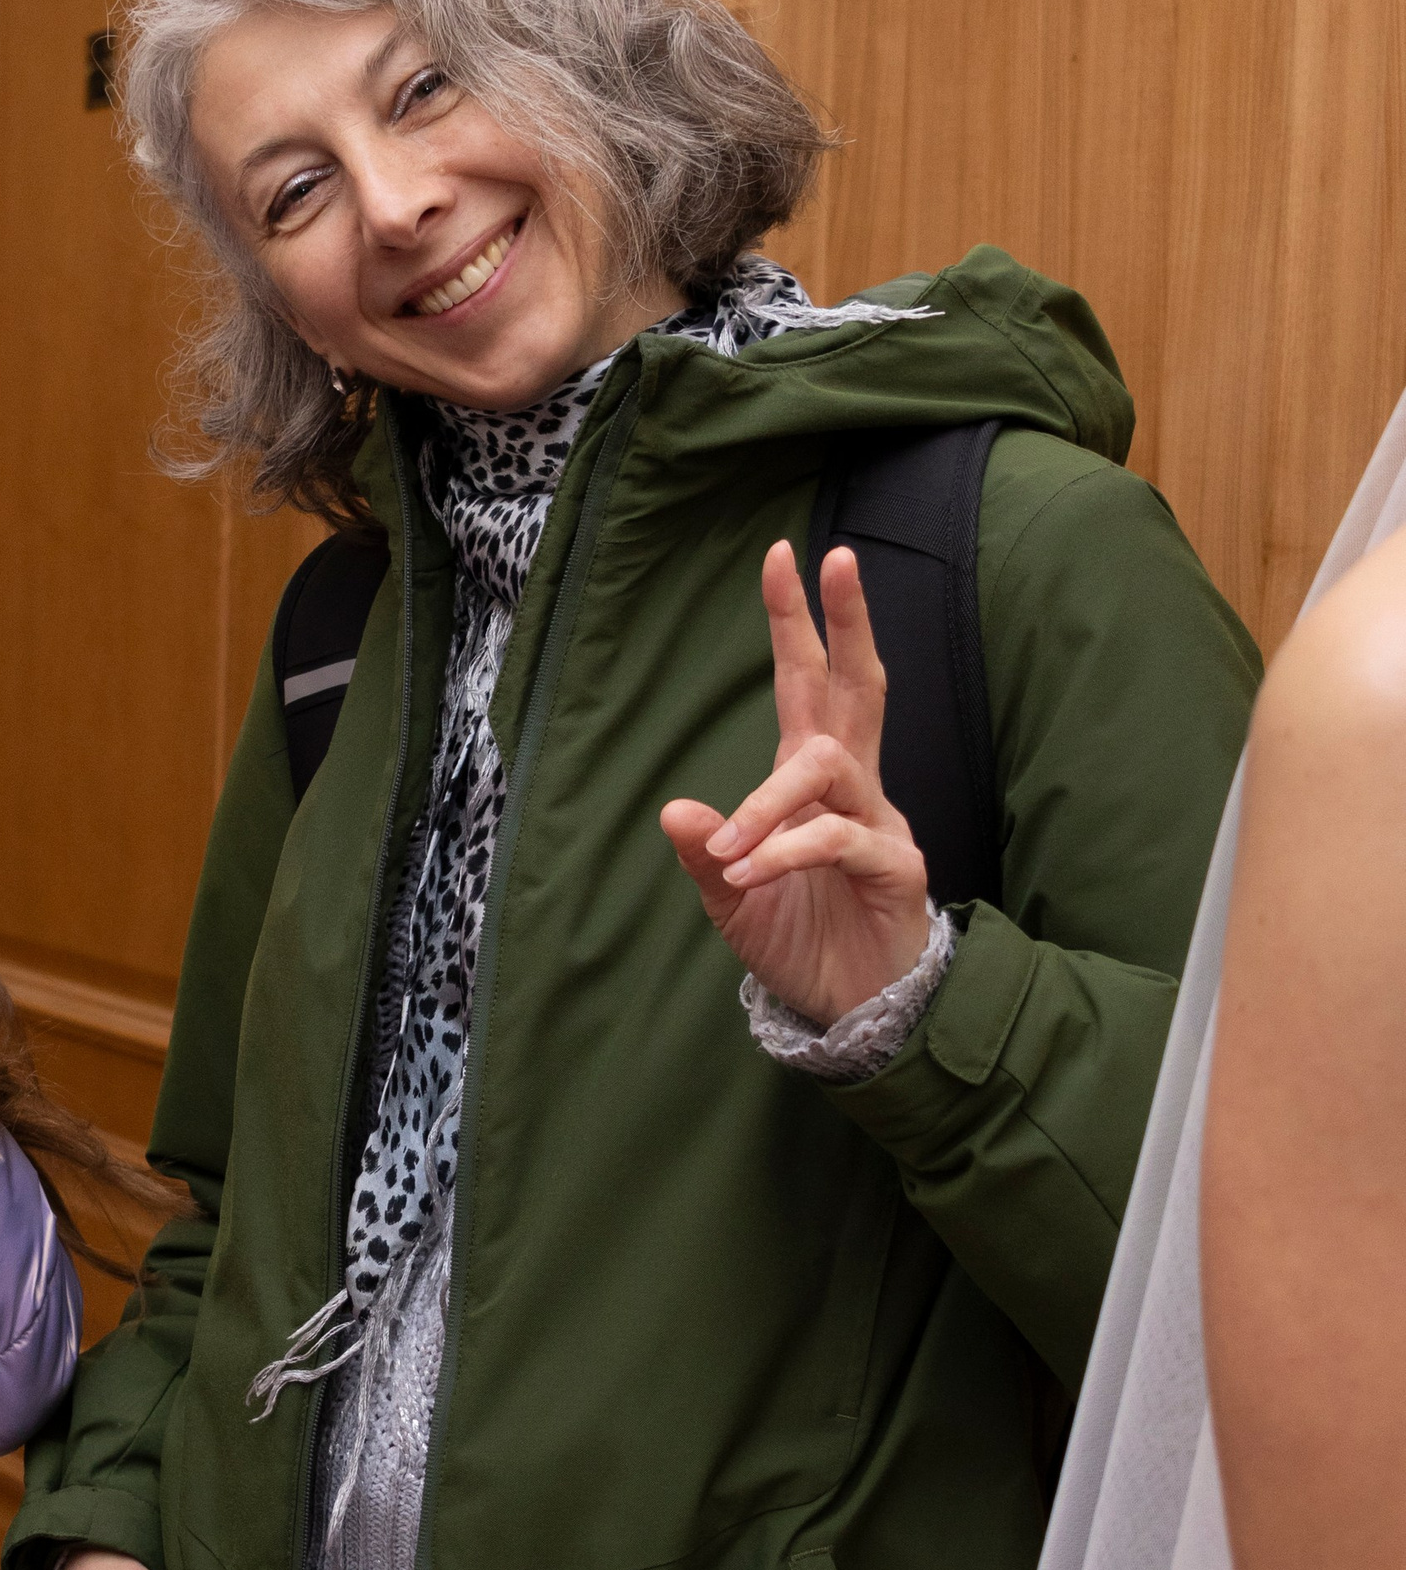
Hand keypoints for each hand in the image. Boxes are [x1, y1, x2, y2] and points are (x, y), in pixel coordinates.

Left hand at [659, 541, 931, 1025]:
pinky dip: (784, 850)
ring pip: (831, 767)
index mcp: (813, 785)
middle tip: (835, 557)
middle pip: (857, 688)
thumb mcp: (732, 900)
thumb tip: (673, 808)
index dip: (797, 625)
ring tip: (730, 845)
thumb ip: (704, 855)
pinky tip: (749, 872)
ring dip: (769, 799)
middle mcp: (854, 790)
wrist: (853, 1012)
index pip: (809, 687)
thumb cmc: (801, 943)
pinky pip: (836, 839)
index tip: (783, 558)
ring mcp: (880, 824)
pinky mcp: (896, 869)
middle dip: (846, 623)